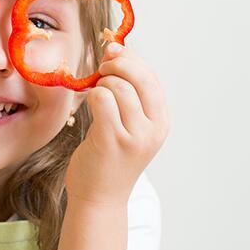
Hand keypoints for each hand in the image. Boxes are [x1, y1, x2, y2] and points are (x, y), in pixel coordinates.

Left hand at [65, 43, 169, 208]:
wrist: (100, 200)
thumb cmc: (110, 160)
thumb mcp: (130, 127)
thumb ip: (129, 95)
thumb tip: (115, 50)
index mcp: (161, 123)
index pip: (151, 78)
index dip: (132, 59)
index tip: (112, 51)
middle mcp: (153, 130)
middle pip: (139, 77)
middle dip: (117, 64)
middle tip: (101, 67)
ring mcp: (134, 137)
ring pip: (118, 86)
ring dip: (101, 82)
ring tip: (95, 93)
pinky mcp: (110, 141)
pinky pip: (102, 99)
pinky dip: (92, 94)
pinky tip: (88, 104)